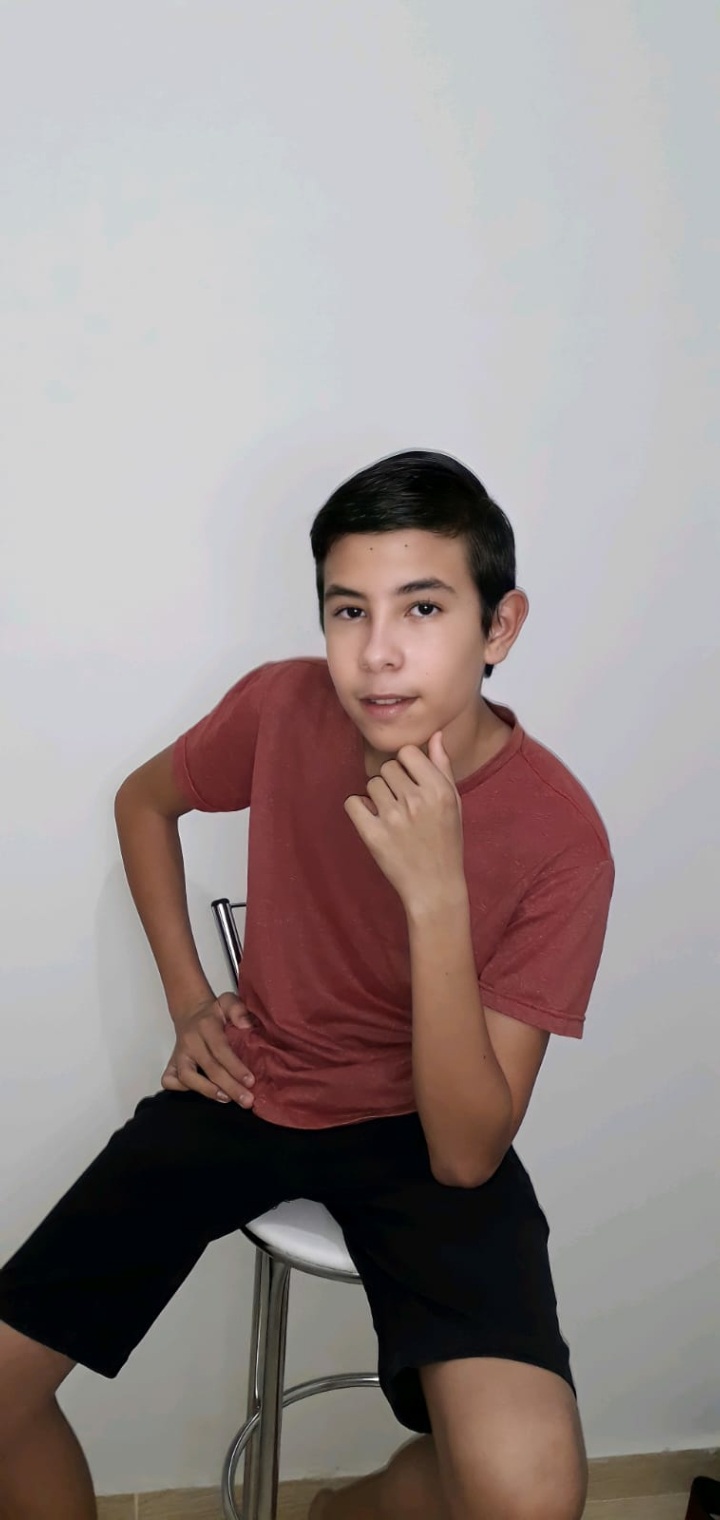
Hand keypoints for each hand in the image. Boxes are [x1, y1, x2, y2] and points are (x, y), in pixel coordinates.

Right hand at [162, 992, 255, 1105]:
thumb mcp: (228, 1002)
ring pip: (187, 1077)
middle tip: (247, 1101)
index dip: (235, 1068)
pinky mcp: (171, 1063)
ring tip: (227, 1099)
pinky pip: (169, 1080)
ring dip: (208, 1091)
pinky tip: (202, 1092)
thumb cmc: (215, 1012)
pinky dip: (181, 1089)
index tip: (251, 1082)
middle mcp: (190, 1042)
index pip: (220, 1050)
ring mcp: (178, 1054)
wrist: (191, 1011)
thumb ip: (238, 1009)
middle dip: (230, 1087)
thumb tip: (246, 1025)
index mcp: (206, 1026)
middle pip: (209, 1068)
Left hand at [343, 730, 464, 911]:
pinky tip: (373, 821)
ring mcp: (393, 818)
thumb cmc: (446, 842)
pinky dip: (359, 810)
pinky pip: (353, 802)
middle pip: (388, 767)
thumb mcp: (454, 803)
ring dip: (378, 797)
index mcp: (439, 790)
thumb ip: (442, 767)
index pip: (408, 752)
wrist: (435, 886)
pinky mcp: (373, 834)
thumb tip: (435, 735)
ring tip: (392, 817)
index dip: (408, 765)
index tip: (412, 782)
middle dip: (393, 782)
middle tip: (403, 804)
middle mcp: (416, 800)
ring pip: (372, 784)